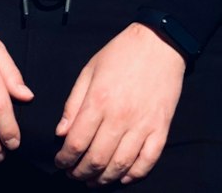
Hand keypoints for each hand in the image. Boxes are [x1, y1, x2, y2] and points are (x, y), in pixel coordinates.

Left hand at [54, 22, 185, 184]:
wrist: (160, 42)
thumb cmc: (122, 53)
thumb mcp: (90, 70)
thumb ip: (73, 103)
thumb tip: (61, 133)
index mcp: (99, 100)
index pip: (76, 143)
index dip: (64, 159)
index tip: (60, 162)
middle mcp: (120, 116)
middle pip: (96, 160)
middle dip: (80, 173)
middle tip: (74, 174)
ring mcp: (143, 124)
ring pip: (120, 166)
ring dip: (103, 179)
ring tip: (93, 180)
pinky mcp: (161, 127)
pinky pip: (147, 161)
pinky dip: (134, 174)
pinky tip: (123, 176)